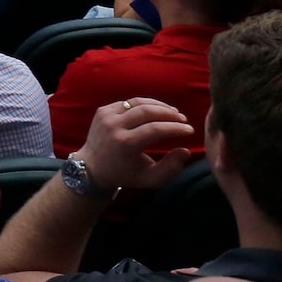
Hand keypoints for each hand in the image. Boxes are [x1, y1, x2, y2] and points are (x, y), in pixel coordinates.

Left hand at [74, 96, 199, 193]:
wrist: (92, 167)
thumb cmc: (125, 175)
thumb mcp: (150, 179)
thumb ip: (171, 168)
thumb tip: (186, 150)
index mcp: (125, 144)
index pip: (155, 129)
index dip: (175, 128)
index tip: (190, 130)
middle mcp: (114, 126)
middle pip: (147, 111)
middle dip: (169, 114)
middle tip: (183, 119)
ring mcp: (106, 116)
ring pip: (137, 102)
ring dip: (159, 105)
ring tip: (173, 112)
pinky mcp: (102, 110)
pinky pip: (128, 102)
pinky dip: (144, 105)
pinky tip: (156, 110)